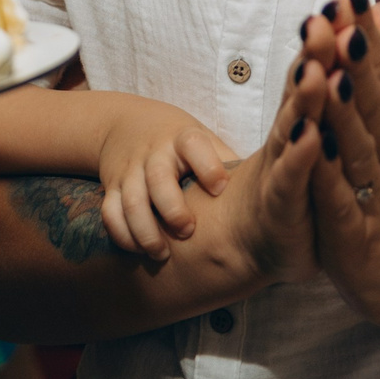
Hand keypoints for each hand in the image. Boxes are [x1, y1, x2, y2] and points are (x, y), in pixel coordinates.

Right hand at [95, 102, 237, 259]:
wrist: (126, 124)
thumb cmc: (179, 143)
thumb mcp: (205, 142)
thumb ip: (228, 166)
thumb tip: (269, 195)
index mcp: (184, 139)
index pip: (194, 146)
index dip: (208, 168)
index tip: (220, 188)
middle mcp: (154, 153)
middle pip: (158, 178)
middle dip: (173, 210)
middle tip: (187, 231)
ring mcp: (130, 170)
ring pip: (131, 201)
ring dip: (145, 232)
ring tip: (162, 253)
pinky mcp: (112, 187)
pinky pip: (110, 213)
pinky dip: (122, 235)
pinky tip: (139, 250)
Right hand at [214, 42, 332, 288]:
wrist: (262, 233)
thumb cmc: (307, 173)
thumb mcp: (340, 121)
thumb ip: (366, 70)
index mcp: (314, 105)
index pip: (325, 60)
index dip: (337, 31)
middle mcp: (294, 125)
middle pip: (306, 83)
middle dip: (316, 51)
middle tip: (324, 18)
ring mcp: (283, 161)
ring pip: (295, 124)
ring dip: (304, 97)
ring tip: (315, 70)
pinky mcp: (282, 200)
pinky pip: (292, 178)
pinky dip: (299, 158)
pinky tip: (309, 137)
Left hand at [301, 0, 379, 339]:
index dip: (368, 33)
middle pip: (374, 98)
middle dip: (354, 52)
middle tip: (335, 7)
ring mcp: (378, 196)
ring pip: (357, 143)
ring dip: (342, 103)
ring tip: (327, 64)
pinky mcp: (356, 234)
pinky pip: (340, 198)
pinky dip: (329, 170)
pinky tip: (316, 143)